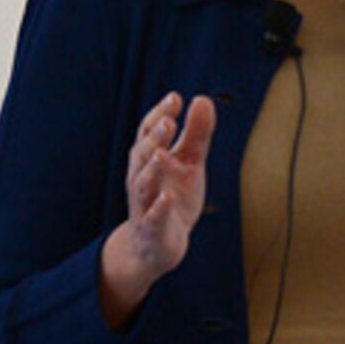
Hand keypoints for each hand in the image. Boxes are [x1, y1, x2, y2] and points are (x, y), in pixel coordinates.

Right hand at [99, 92, 215, 328]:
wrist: (158, 245)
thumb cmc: (172, 197)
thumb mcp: (189, 163)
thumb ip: (196, 134)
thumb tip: (203, 99)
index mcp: (149, 160)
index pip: (149, 132)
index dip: (160, 115)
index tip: (175, 98)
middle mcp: (141, 179)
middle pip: (142, 154)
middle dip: (154, 138)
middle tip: (169, 121)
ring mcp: (145, 204)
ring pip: (142, 184)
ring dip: (151, 169)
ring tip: (164, 154)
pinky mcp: (152, 229)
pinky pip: (153, 218)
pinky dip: (159, 208)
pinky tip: (167, 198)